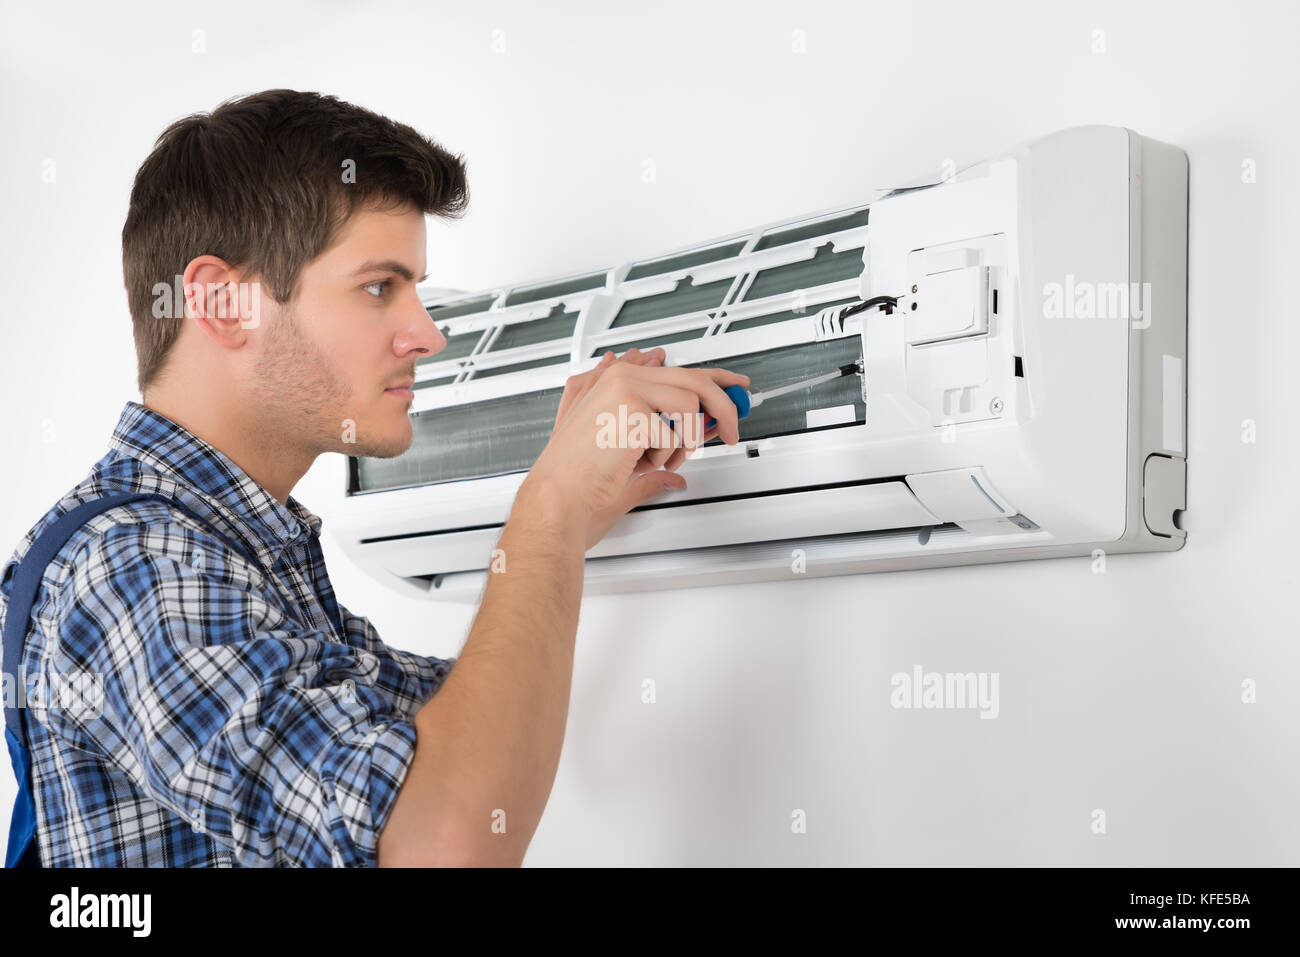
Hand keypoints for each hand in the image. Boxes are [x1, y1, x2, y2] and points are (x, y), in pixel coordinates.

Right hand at [523, 346, 749, 549]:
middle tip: (730, 429)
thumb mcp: (629, 448)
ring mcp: (625, 388)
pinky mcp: (633, 409)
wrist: (556, 498)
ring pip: (690, 405)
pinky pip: (675, 435)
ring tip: (658, 459)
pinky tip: (636, 464)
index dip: (713, 377)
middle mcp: (620, 377)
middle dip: (722, 406)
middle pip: (693, 379)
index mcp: (614, 381)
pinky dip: (663, 458)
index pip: (677, 370)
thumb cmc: (579, 480)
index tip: (735, 384)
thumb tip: (695, 431)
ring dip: (685, 441)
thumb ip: (664, 436)